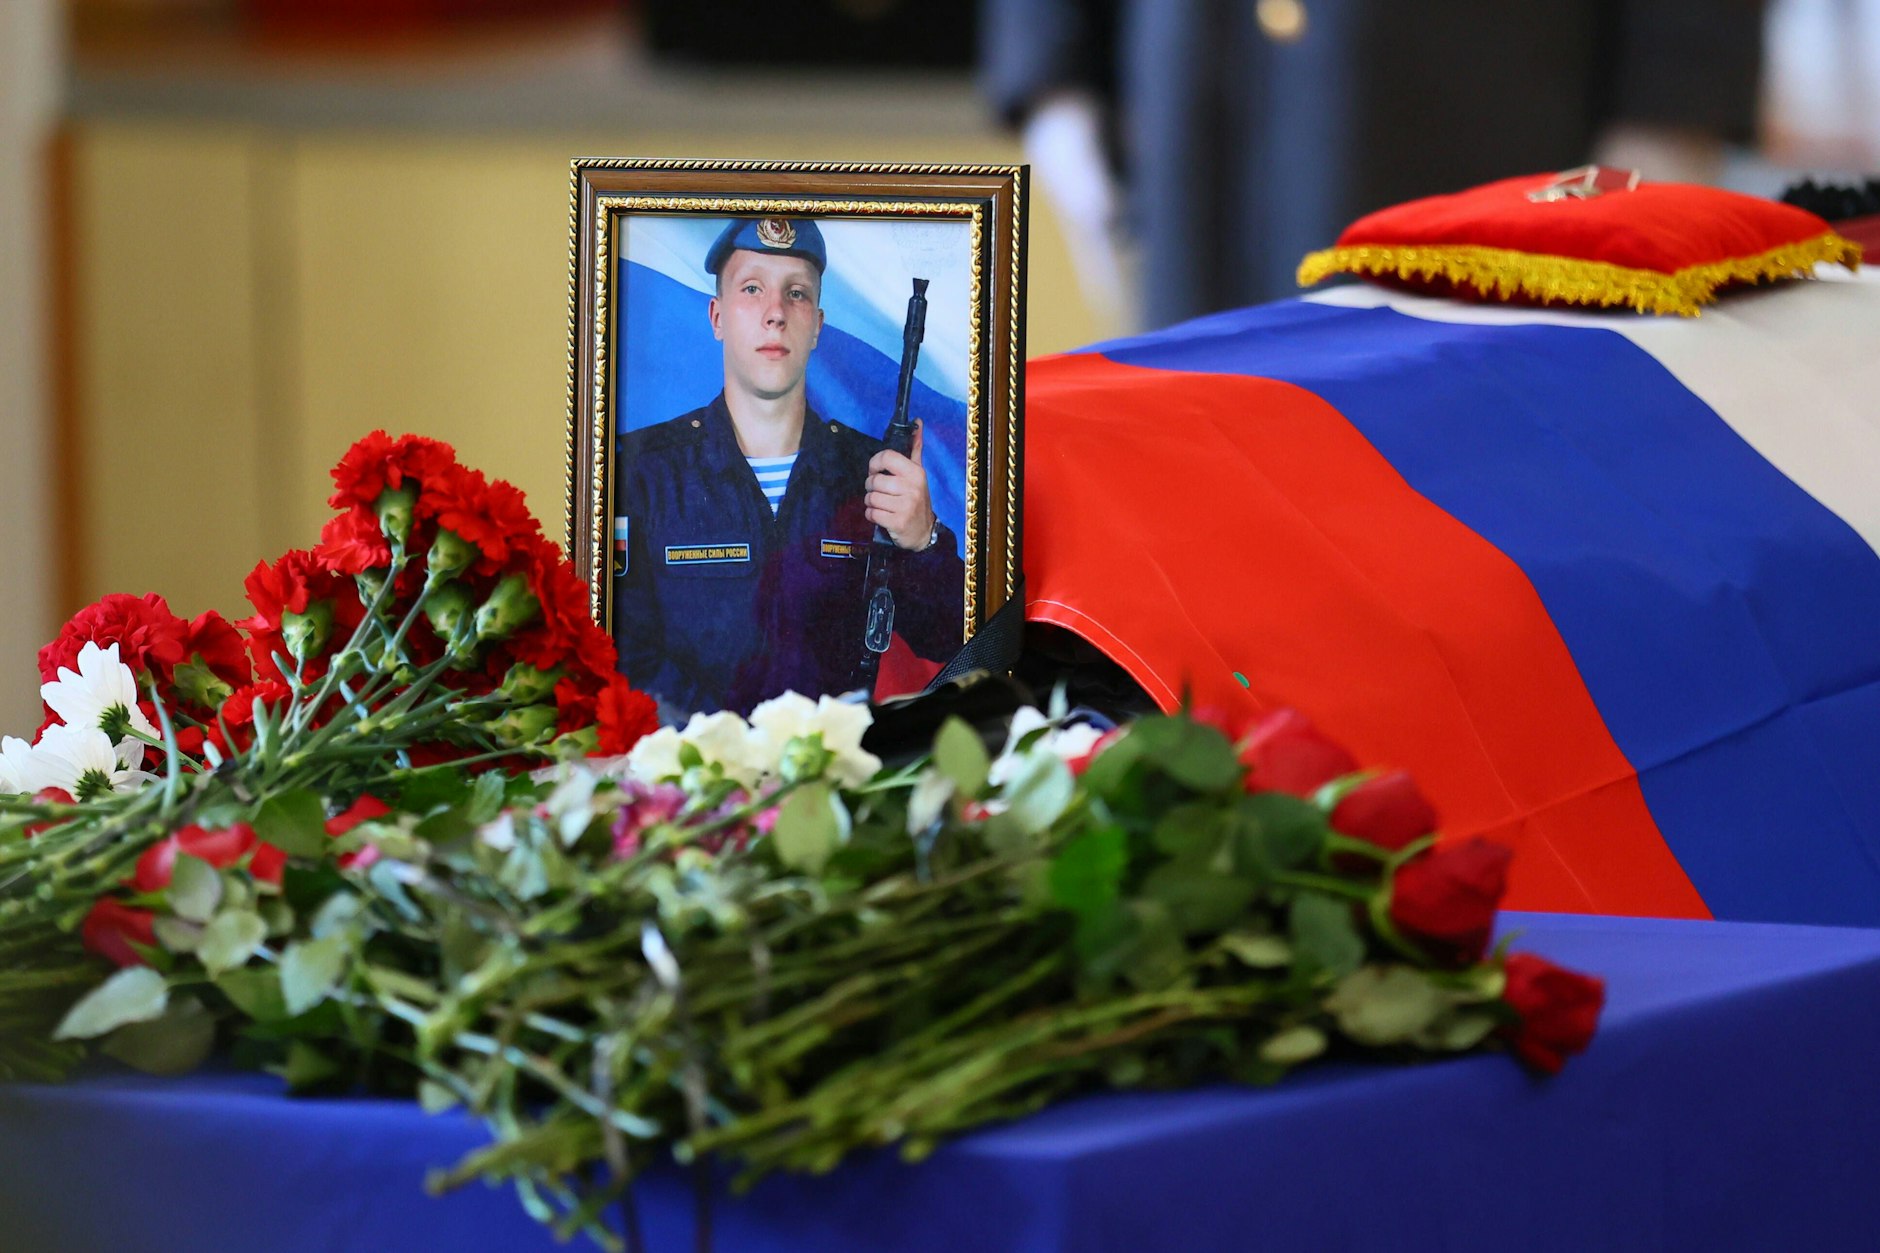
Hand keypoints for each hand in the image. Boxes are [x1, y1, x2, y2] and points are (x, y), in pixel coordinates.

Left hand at [865, 420, 936, 551]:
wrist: (924, 532)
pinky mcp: (897, 522)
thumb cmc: (917, 500)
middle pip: (874, 481)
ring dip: (871, 503)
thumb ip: (915, 449)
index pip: (886, 457)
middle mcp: (912, 487)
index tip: (876, 471)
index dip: (875, 464)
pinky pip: (871, 514)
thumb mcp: (918, 474)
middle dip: (871, 487)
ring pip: (870, 498)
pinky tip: (881, 516)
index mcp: (915, 472)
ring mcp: (905, 506)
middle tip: (880, 492)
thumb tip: (918, 422)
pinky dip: (872, 515)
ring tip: (881, 504)